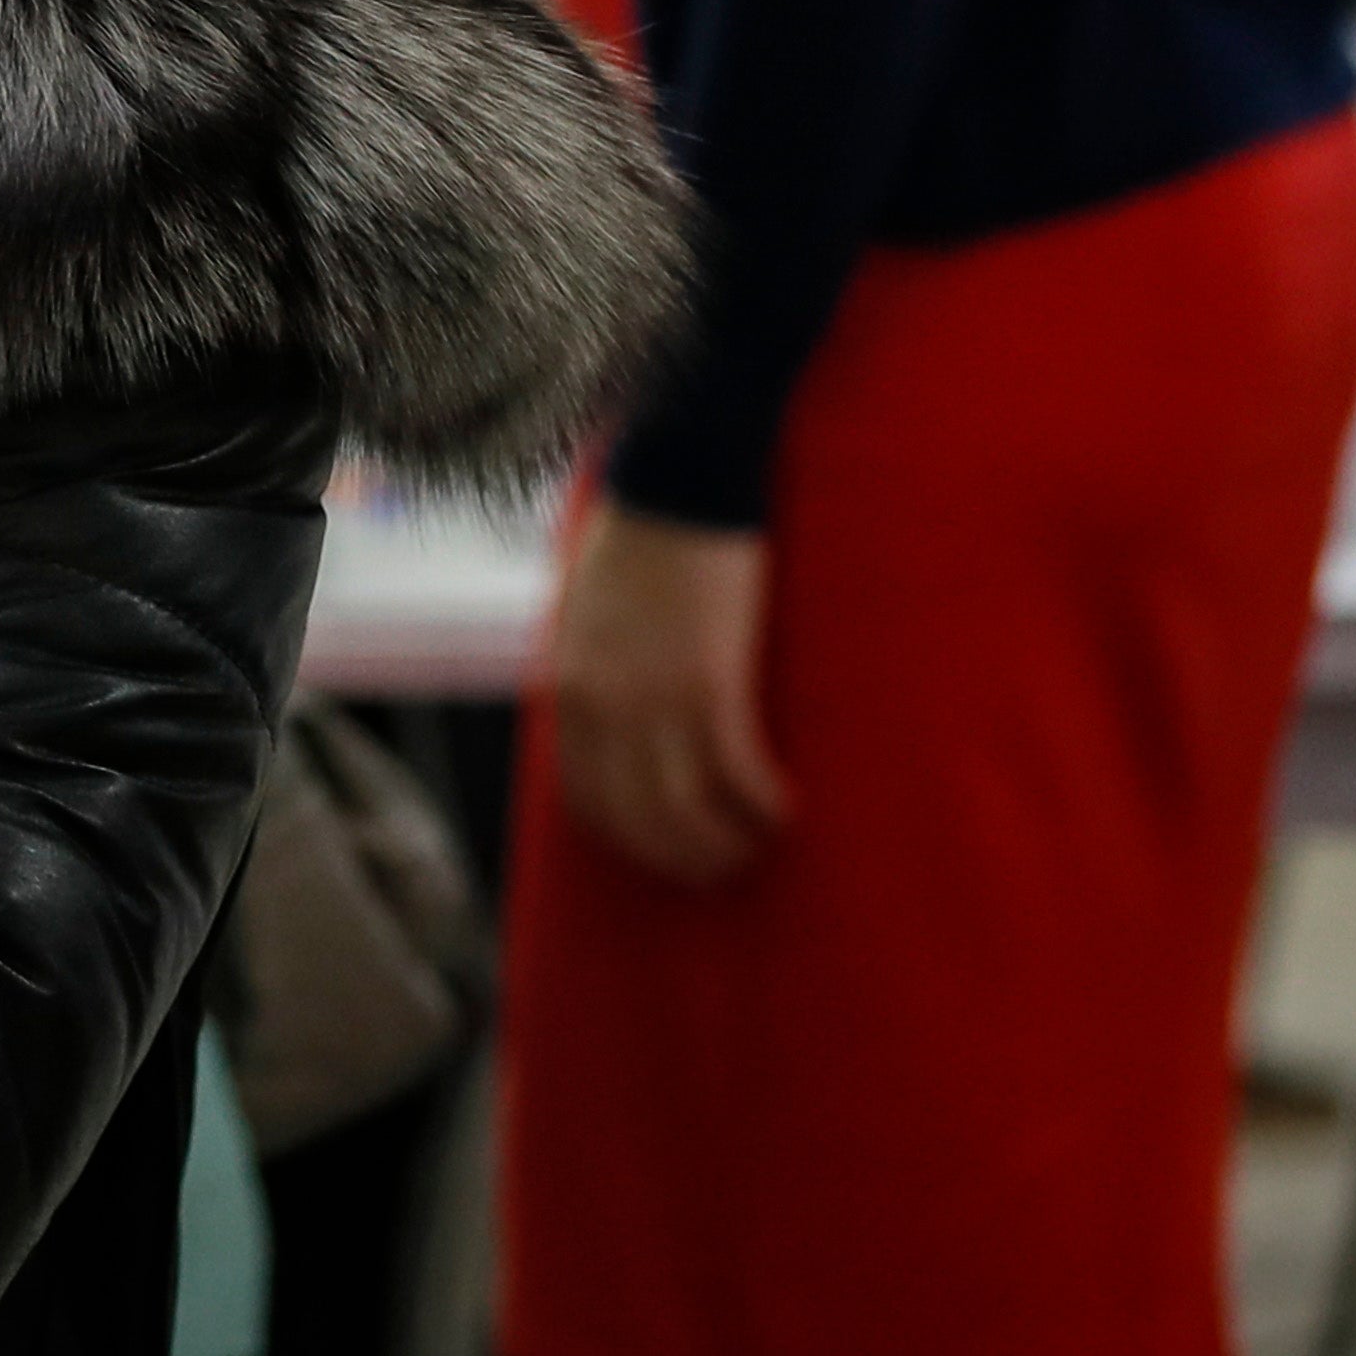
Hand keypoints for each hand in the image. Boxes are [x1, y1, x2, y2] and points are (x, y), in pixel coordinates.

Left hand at [542, 505, 790, 885]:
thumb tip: (616, 717)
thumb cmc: (640, 539)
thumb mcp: (588, 614)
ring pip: (687, 810)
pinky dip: (763, 805)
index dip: (630, 840)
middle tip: (724, 872)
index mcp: (569, 689)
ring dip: (727, 844)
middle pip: (639, 819)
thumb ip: (595, 669)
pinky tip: (786, 810)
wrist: (677, 483)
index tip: (666, 854)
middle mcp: (602, 705)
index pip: (586, 799)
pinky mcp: (710, 681)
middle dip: (683, 859)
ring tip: (761, 848)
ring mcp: (653, 697)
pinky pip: (736, 772)